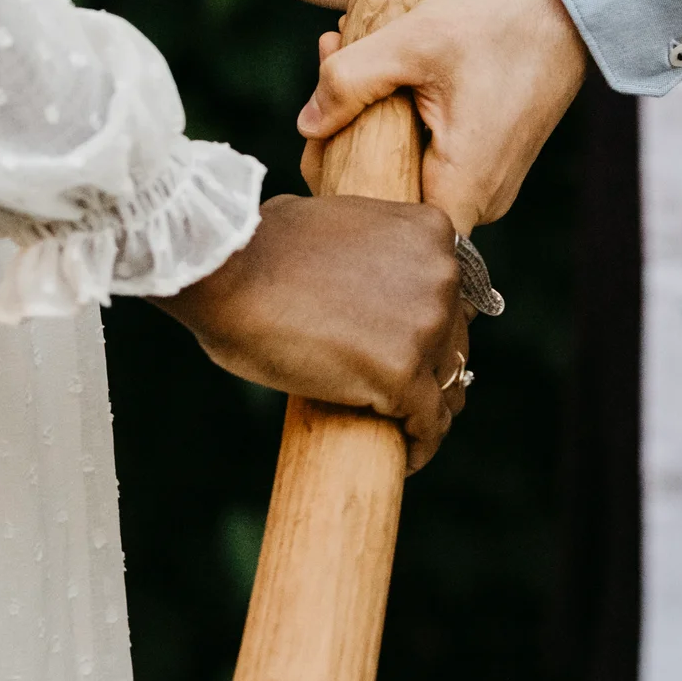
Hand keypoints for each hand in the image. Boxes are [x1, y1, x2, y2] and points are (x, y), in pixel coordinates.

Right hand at [156, 194, 472, 471]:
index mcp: (430, 233)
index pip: (452, 291)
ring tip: (408, 428)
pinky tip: (408, 458)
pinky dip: (421, 444)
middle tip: (407, 392)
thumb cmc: (258, 246)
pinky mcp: (401, 374)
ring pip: (448, 382)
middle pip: (455, 337)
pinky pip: (429, 422)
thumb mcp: (336, 222)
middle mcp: (441, 275)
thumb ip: (367, 244)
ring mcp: (425, 325)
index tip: (414, 346)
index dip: (434, 323)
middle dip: (433, 365)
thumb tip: (357, 269)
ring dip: (430, 407)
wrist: (227, 273)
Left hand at [297, 0, 586, 230]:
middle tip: (323, 93)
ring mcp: (490, 184)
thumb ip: (350, 82)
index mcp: (463, 186)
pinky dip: (401, 128)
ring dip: (372, 133)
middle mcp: (483, 201)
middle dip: (347, 151)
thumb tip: (306, 125)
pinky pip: (432, 162)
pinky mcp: (491, 163)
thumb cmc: (501, 19)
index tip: (318, 141)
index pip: (383, 227)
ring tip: (343, 66)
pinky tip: (381, 82)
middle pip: (392, 204)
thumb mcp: (412, 41)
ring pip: (410, 179)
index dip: (340, 193)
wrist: (570, 2)